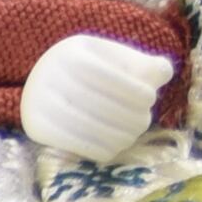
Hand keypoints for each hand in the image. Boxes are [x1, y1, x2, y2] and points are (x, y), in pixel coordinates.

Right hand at [22, 32, 171, 158]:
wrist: (46, 84)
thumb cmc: (93, 70)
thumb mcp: (115, 59)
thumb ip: (141, 64)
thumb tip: (165, 71)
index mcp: (70, 53)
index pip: (106, 75)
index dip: (132, 89)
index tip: (150, 98)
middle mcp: (48, 76)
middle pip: (98, 103)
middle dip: (130, 115)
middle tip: (143, 120)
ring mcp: (38, 103)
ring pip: (89, 127)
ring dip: (120, 134)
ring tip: (133, 133)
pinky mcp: (36, 128)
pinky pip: (77, 145)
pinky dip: (103, 148)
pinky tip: (116, 144)